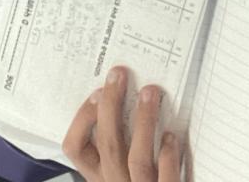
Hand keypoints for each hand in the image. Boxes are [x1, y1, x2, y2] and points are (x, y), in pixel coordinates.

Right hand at [63, 67, 182, 181]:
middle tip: (120, 76)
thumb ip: (114, 144)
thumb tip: (116, 97)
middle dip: (112, 106)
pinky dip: (169, 156)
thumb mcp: (116, 170)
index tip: (96, 92)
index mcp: (99, 177)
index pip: (75, 148)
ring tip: (150, 93)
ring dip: (144, 122)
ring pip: (137, 159)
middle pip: (108, 145)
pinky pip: (166, 178)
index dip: (82, 118)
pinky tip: (172, 135)